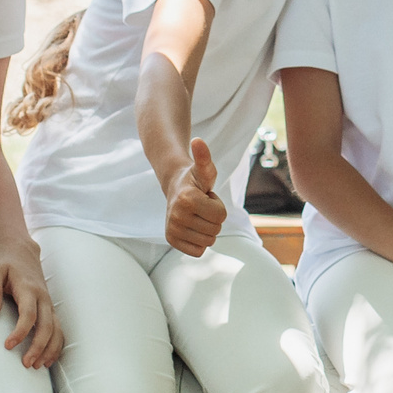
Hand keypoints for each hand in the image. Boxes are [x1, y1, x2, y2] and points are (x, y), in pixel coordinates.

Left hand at [0, 248, 62, 367]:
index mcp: (29, 289)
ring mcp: (49, 304)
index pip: (29, 314)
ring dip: (49, 349)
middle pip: (47, 326)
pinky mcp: (50, 309)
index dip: (20, 332)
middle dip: (38, 346)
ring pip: (57, 330)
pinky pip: (59, 330)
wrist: (22, 253)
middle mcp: (43, 298)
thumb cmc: (4, 263)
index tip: (7, 346)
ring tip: (37, 366)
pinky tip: (47, 360)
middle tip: (26, 364)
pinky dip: (56, 346)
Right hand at [164, 137, 226, 257]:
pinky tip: (192, 227)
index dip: (218, 205)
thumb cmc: (195, 179)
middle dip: (213, 218)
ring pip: (208, 242)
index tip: (207, 197)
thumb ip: (204, 157)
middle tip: (202, 207)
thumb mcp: (204, 169)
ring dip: (206, 229)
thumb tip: (198, 141)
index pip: (221, 216)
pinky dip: (199, 241)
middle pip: (215, 230)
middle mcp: (177, 216)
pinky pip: (198, 251)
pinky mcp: (171, 240)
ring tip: (197, 215)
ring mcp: (172, 229)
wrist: (175, 187)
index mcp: (187, 199)